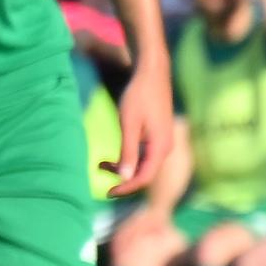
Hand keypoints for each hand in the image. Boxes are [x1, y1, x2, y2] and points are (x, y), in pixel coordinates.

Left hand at [107, 64, 175, 199]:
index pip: (144, 178)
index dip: (126, 188)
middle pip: (145, 174)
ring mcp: (163, 141)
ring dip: (123, 168)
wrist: (152, 72)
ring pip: (143, 164)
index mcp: (160, 147)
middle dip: (123, 179)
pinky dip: (128, 158)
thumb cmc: (139, 95)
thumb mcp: (129, 124)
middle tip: (101, 180)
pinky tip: (111, 156)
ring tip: (100, 164)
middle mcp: (165, 147)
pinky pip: (144, 155)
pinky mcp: (158, 135)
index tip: (108, 192)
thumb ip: (128, 151)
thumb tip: (125, 177)